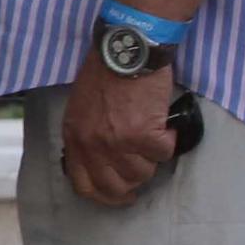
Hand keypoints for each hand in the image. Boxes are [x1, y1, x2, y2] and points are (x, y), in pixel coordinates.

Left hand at [60, 60, 178, 206]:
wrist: (126, 48)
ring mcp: (118, 142)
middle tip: (144, 170)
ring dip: (152, 158)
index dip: (105, 195)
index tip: (120, 194)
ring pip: (143, 172)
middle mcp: (93, 145)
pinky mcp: (143, 134)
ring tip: (155, 136)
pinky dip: (169, 141)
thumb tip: (102, 159)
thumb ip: (86, 135)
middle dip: (133, 183)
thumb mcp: (81, 107)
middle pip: (115, 187)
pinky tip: (166, 126)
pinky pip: (163, 153)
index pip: (84, 185)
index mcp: (74, 138)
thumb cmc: (105, 71)